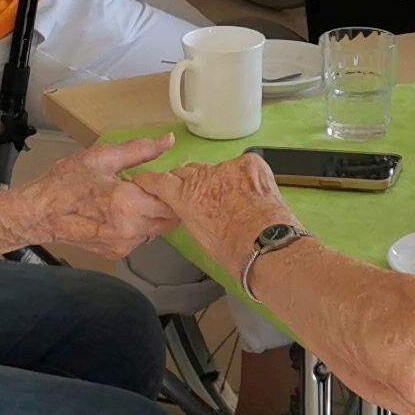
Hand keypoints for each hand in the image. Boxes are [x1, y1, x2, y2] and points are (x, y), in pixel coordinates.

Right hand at [16, 135, 179, 255]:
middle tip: (148, 186)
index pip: (172, 200)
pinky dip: (139, 225)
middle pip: (170, 218)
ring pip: (157, 229)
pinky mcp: (117, 253)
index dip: (170, 186)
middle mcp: (130, 230)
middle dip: (165, 201)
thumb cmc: (65, 183)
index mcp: (128, 204)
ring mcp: (124, 245)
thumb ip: (140, 150)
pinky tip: (121, 212)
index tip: (159, 177)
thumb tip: (168, 141)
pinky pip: (141, 238)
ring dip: (153, 214)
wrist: (40, 213)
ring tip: (132, 198)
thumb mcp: (102, 157)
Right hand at [150, 153, 291, 272]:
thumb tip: (189, 207)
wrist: (267, 246)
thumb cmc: (232, 250)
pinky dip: (243, 177)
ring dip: (218, 180)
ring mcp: (228, 167)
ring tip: (231, 199)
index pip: (159, 180)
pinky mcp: (250, 164)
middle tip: (199, 196)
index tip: (147, 180)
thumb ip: (188, 212)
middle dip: (188, 181)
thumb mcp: (197, 234)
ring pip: (215, 168)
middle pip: (187, 171)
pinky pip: (241, 166)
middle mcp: (203, 176)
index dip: (151, 181)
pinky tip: (250, 194)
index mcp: (185, 196)